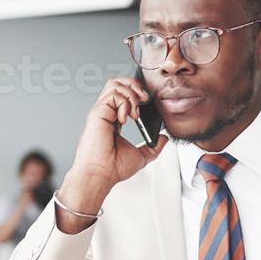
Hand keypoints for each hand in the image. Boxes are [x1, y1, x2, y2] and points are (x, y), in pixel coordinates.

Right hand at [57, 78, 167, 232]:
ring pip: (114, 85)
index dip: (136, 92)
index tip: (147, 102)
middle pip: (116, 83)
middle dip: (134, 86)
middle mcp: (105, 113)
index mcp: (113, 120)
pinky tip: (127, 118)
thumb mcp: (141, 156)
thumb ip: (153, 146)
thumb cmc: (113, 168)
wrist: (101, 176)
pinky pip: (114, 96)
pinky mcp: (97, 113)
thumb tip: (163, 138)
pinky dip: (125, 103)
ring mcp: (100, 112)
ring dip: (131, 94)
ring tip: (135, 112)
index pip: (122, 95)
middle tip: (144, 99)